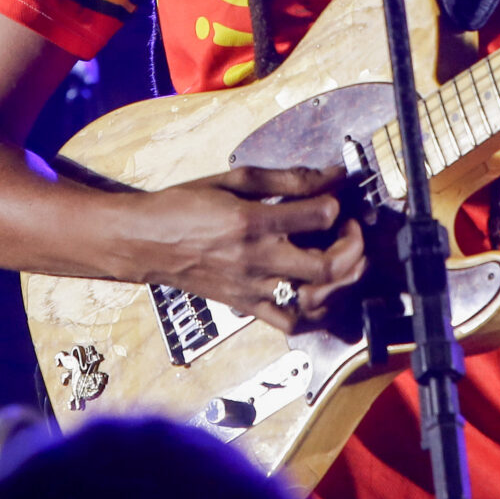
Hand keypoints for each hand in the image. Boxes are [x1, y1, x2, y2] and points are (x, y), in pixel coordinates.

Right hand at [123, 166, 366, 333]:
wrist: (146, 242)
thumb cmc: (186, 205)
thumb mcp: (235, 180)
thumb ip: (287, 179)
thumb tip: (330, 175)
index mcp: (251, 222)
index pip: (317, 216)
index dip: (337, 204)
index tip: (337, 196)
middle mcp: (255, 259)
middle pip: (325, 266)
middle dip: (353, 247)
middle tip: (353, 230)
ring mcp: (252, 288)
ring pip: (315, 301)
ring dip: (343, 282)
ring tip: (347, 261)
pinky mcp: (247, 307)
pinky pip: (291, 323)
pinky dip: (318, 313)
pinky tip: (326, 293)